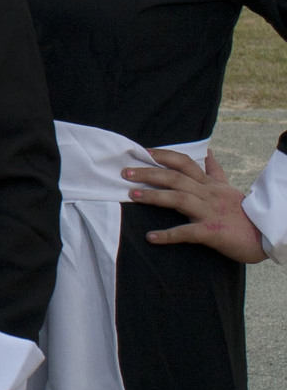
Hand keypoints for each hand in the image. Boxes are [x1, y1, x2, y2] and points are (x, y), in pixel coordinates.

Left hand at [124, 150, 268, 263]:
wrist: (265, 236)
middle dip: (149, 173)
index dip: (163, 156)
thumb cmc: (243, 213)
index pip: (185, 163)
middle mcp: (208, 194)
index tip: (142, 152)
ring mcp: (210, 212)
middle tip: (125, 173)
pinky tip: (151, 237)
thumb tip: (208, 153)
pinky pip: (188, 232)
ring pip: (179, 199)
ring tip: (132, 195)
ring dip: (154, 197)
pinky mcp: (212, 232)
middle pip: (175, 178)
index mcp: (209, 185)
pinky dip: (168, 235)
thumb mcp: (228, 189)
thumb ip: (215, 172)